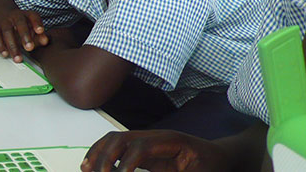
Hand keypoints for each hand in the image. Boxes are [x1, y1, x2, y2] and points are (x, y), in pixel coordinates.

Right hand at [0, 9, 48, 61]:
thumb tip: (45, 41)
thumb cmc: (20, 25)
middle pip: (20, 23)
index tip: (40, 31)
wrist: (1, 14)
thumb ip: (39, 35)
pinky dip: (0, 46)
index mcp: (27, 15)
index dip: (37, 23)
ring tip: (18, 58)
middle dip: (25, 36)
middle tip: (29, 48)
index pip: (33, 16)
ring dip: (12, 45)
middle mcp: (15, 16)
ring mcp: (4, 21)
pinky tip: (5, 53)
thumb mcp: (31, 28)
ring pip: (7, 31)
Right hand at [81, 130, 230, 171]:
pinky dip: (101, 154)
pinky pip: (117, 146)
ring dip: (98, 153)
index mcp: (170, 141)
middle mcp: (154, 136)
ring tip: (86, 169)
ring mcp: (147, 140)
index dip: (126, 164)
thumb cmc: (211, 166)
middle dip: (105, 157)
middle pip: (121, 138)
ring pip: (114, 139)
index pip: (139, 147)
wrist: (219, 157)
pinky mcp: (143, 149)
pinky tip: (92, 165)